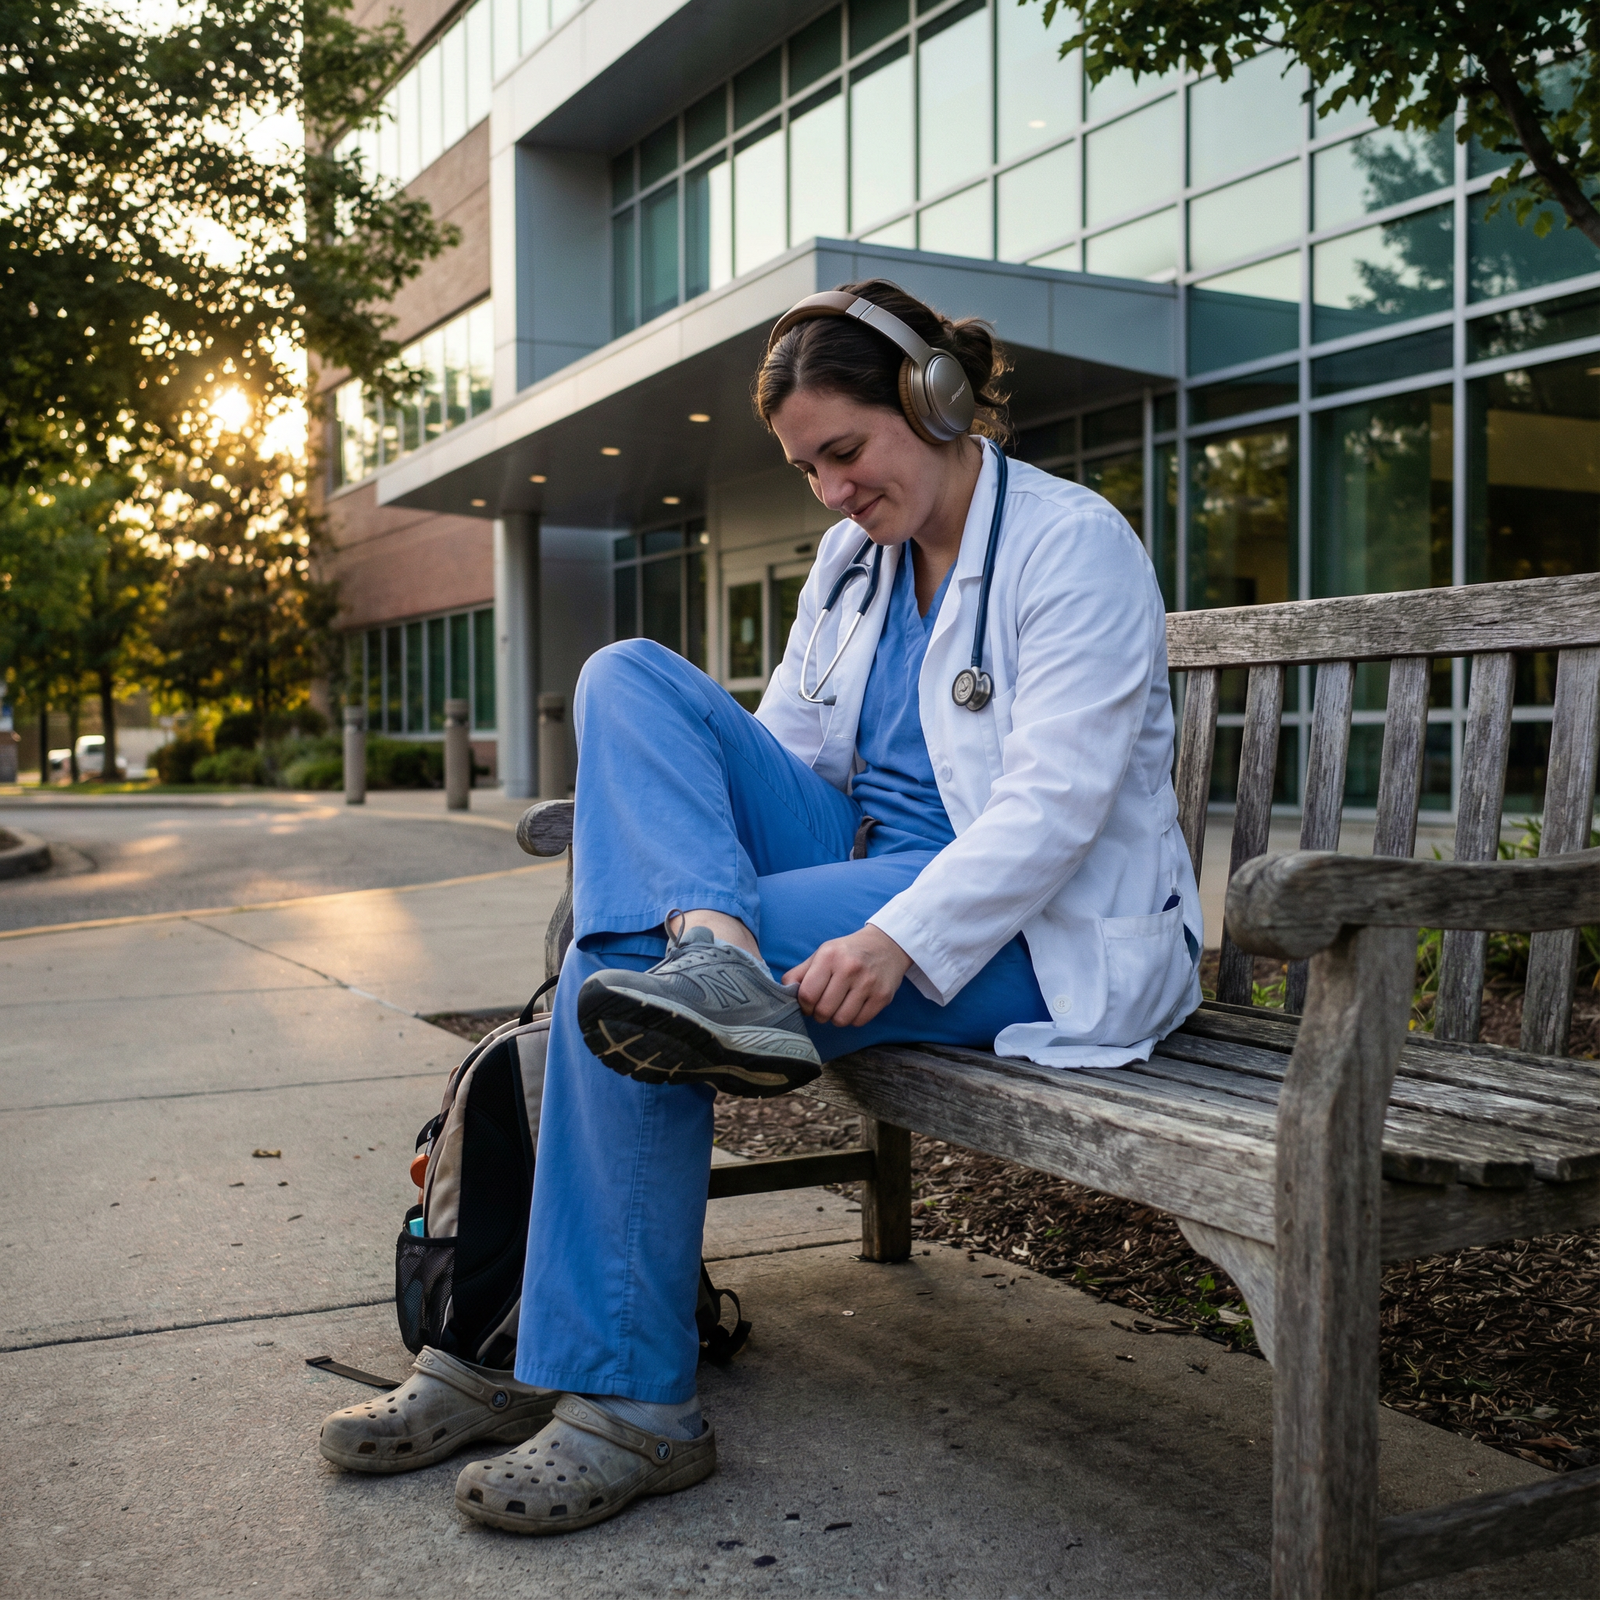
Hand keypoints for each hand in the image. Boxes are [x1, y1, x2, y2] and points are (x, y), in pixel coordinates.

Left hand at [783, 925, 911, 1027]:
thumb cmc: (848, 952)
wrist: (887, 944)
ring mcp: (868, 983)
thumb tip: (783, 992)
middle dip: (819, 1014)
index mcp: (829, 956)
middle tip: (823, 1007)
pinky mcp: (882, 996)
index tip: (808, 1004)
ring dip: (836, 1018)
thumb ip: (800, 972)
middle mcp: (849, 968)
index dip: (804, 1006)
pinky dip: (853, 1019)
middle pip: (823, 1011)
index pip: (807, 995)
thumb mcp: (822, 953)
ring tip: (838, 1007)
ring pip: (841, 1020)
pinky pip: (859, 1021)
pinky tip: (854, 1006)